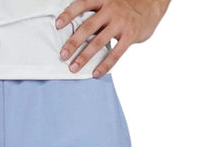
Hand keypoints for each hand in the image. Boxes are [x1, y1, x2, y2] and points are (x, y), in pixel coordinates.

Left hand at [55, 0, 169, 76]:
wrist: (154, 3)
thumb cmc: (127, 5)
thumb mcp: (111, 1)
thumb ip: (96, 12)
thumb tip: (76, 29)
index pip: (82, 4)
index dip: (69, 14)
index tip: (57, 25)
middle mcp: (111, 9)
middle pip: (88, 27)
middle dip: (73, 42)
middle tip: (62, 55)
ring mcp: (121, 23)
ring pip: (99, 42)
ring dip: (84, 57)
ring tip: (73, 68)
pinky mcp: (130, 35)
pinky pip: (115, 53)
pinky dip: (104, 65)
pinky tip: (96, 73)